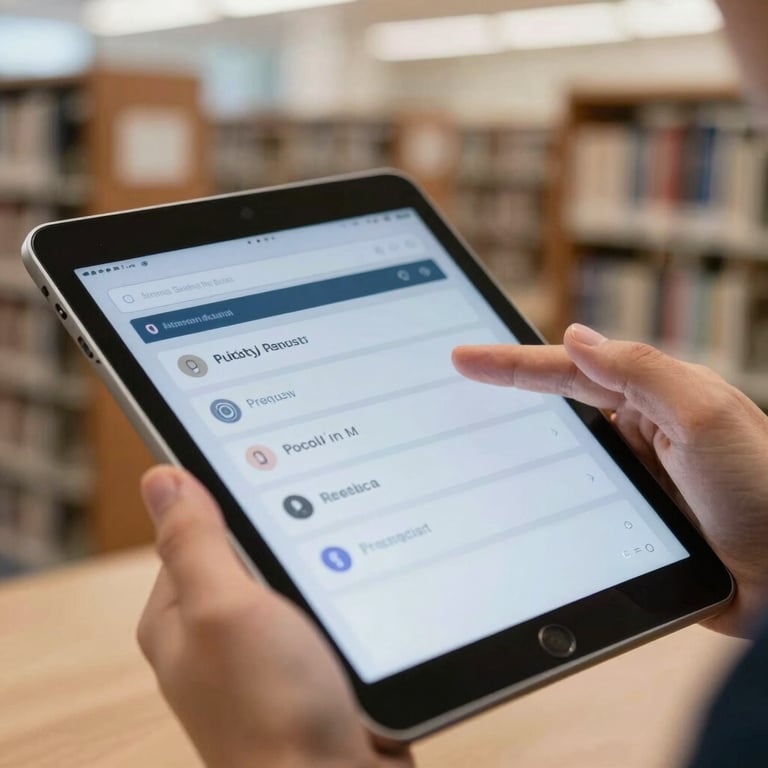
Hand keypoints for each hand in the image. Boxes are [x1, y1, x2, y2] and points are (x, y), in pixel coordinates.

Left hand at [138, 466, 412, 767]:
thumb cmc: (273, 710)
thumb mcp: (223, 607)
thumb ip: (194, 542)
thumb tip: (161, 478)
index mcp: (178, 617)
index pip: (193, 530)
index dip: (228, 496)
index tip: (270, 467)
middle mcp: (216, 636)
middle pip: (245, 553)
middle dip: (281, 532)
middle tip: (321, 507)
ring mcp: (264, 654)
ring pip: (290, 580)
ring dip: (316, 562)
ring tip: (347, 545)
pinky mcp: (308, 667)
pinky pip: (320, 610)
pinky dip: (338, 594)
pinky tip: (362, 584)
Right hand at [453, 323, 767, 638]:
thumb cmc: (765, 488)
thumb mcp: (704, 415)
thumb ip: (641, 371)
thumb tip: (578, 337)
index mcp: (656, 397)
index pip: (571, 371)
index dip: (514, 364)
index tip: (465, 357)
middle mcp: (639, 432)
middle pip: (557, 405)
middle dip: (507, 392)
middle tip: (454, 383)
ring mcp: (630, 478)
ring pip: (560, 453)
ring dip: (518, 446)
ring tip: (465, 437)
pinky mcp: (625, 520)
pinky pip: (569, 499)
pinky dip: (537, 494)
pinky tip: (509, 498)